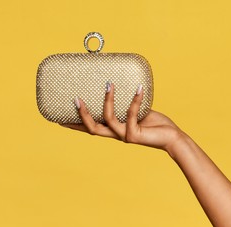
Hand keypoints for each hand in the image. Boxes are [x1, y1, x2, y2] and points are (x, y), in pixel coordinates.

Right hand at [61, 82, 182, 151]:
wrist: (171, 137)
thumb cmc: (154, 123)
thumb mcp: (136, 112)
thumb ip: (125, 104)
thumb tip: (117, 85)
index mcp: (114, 130)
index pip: (90, 128)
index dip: (75, 124)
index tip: (59, 120)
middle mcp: (116, 135)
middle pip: (92, 128)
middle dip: (82, 115)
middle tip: (75, 98)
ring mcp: (124, 136)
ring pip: (108, 120)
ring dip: (106, 101)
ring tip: (108, 84)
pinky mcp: (135, 135)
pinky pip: (131, 113)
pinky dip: (134, 99)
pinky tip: (139, 87)